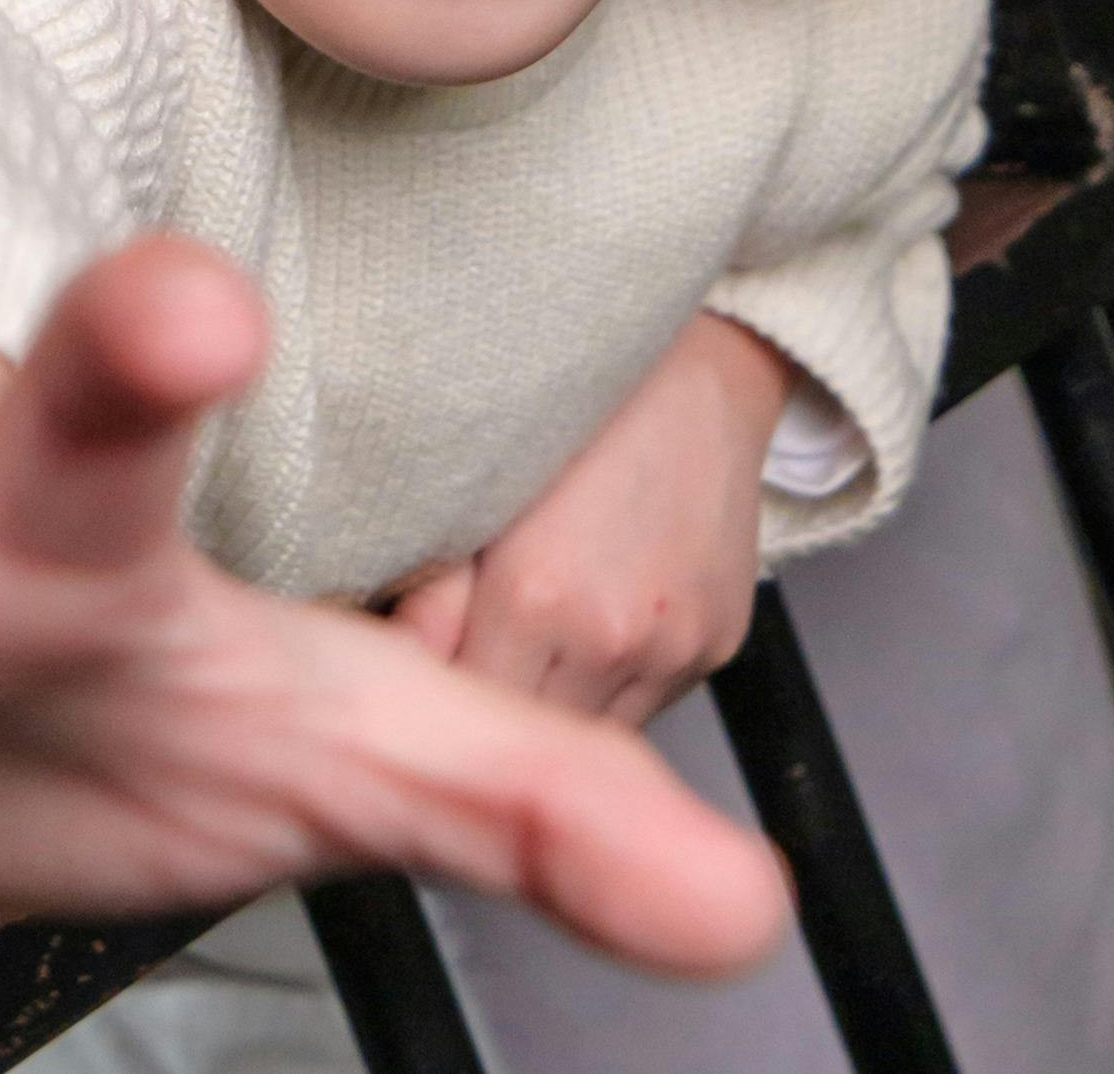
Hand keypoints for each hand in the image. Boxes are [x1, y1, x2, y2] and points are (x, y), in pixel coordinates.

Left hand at [391, 313, 790, 724]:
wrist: (696, 375)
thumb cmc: (578, 416)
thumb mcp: (478, 492)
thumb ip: (431, 600)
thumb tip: (397, 669)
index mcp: (539, 600)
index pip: (471, 713)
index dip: (444, 702)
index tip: (428, 679)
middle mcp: (614, 639)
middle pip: (535, 738)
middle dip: (499, 713)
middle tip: (474, 661)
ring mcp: (676, 651)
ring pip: (593, 733)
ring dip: (557, 708)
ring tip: (536, 642)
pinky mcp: (716, 649)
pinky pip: (647, 705)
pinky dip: (611, 688)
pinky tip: (592, 629)